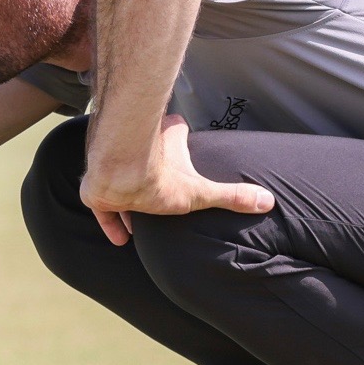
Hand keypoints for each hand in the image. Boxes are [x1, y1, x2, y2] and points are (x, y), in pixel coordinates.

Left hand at [82, 114, 275, 246]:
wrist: (116, 177)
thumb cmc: (159, 179)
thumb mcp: (200, 192)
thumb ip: (231, 196)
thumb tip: (267, 201)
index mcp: (166, 141)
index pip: (176, 127)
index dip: (180, 131)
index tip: (184, 135)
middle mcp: (137, 148)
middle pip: (145, 151)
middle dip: (153, 166)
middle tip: (162, 186)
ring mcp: (114, 167)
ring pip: (121, 177)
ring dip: (128, 196)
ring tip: (140, 216)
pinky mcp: (96, 188)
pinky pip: (103, 205)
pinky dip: (111, 220)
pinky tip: (121, 237)